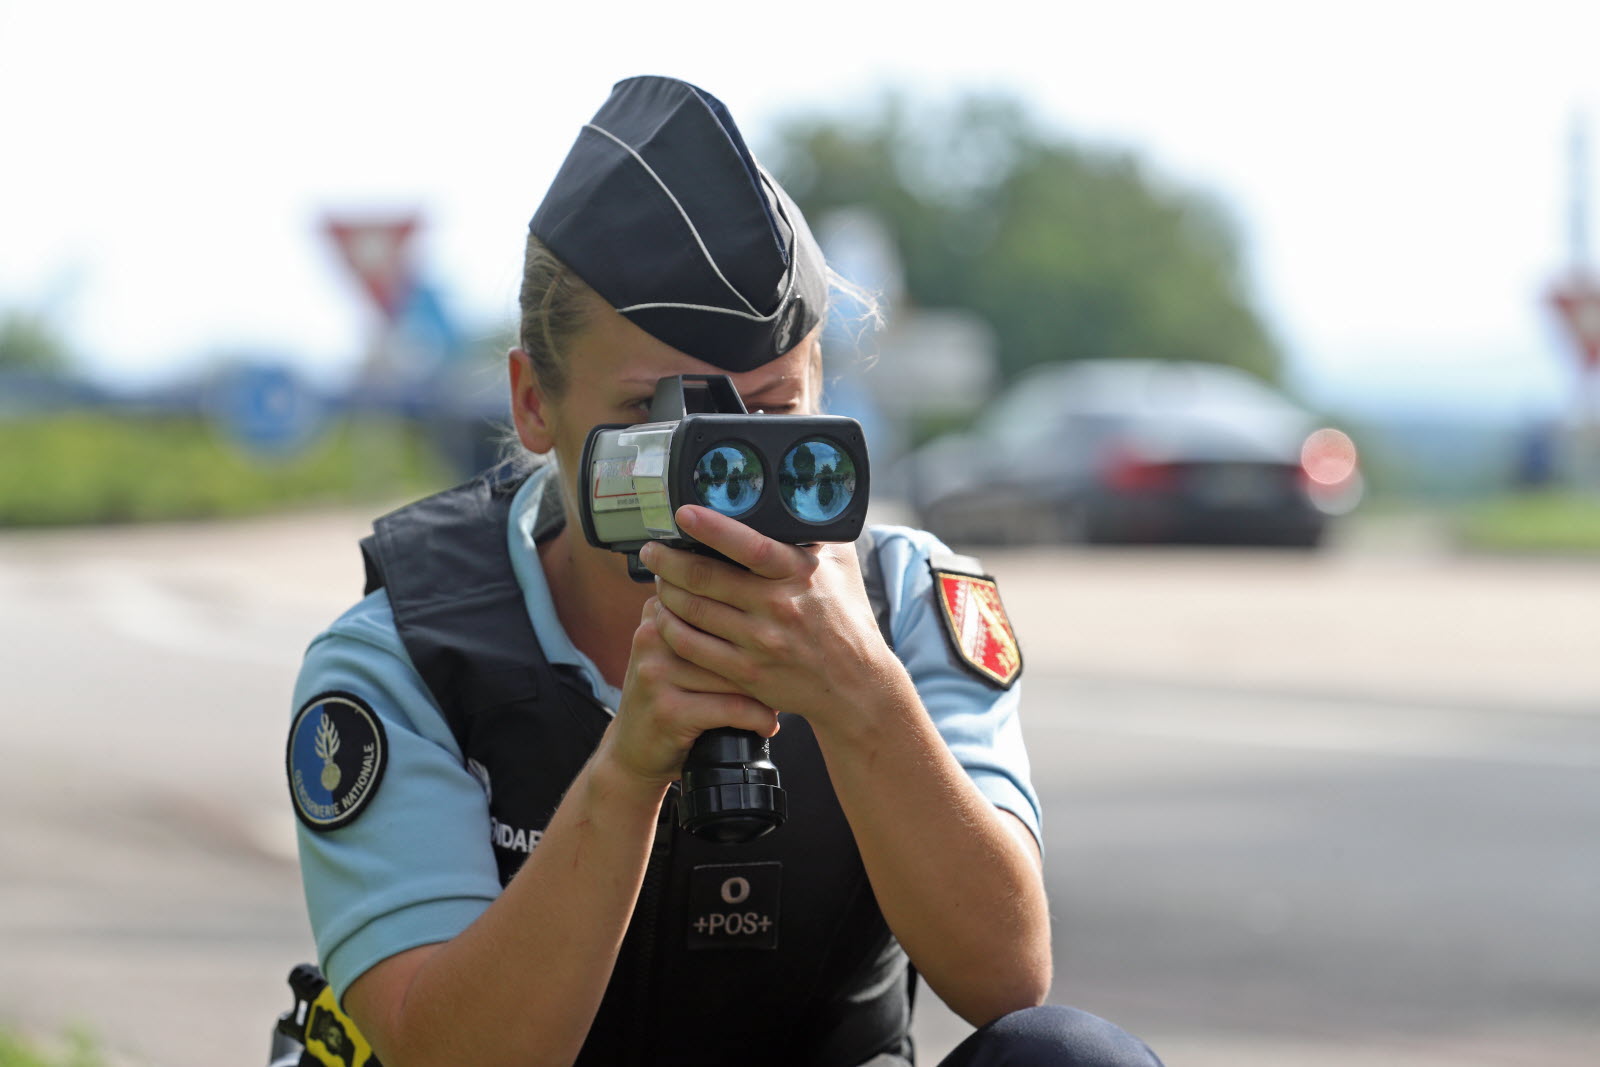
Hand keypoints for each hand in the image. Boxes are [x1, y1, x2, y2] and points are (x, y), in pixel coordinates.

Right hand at [602, 594, 779, 788]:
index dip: (754, 622)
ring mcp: (656, 672)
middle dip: (764, 658)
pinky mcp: (667, 710)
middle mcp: (653, 636)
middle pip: (730, 635)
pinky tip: (766, 725)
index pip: (719, 601)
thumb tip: (767, 603)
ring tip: (780, 701)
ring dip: (767, 692)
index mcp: (657, 612)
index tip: (777, 641)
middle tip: (788, 674)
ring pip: (735, 672)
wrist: (631, 753)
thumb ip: (699, 623)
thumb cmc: (668, 699)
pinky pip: (731, 707)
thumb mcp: (674, 652)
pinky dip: (758, 718)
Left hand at [639, 505, 906, 733]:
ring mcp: (759, 643)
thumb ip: (817, 531)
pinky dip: (670, 628)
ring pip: (692, 612)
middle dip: (668, 561)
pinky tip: (664, 616)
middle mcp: (778, 608)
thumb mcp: (841, 566)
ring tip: (658, 578)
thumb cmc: (846, 617)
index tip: (683, 513)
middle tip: (652, 549)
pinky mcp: (745, 672)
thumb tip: (795, 495)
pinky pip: (692, 648)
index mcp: (800, 574)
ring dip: (665, 592)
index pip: (751, 546)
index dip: (712, 528)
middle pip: (706, 579)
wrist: (855, 684)